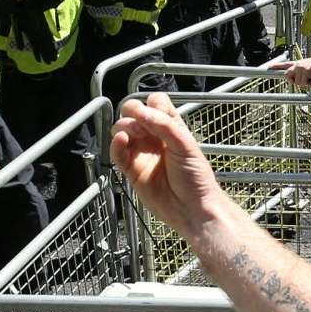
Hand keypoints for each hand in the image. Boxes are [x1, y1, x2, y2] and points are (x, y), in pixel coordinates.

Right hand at [110, 94, 226, 240]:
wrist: (191, 208)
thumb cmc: (195, 177)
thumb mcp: (186, 145)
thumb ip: (164, 125)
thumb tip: (141, 112)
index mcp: (171, 127)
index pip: (155, 103)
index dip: (151, 105)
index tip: (153, 115)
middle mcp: (155, 137)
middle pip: (134, 113)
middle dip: (132, 113)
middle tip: (141, 127)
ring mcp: (142, 152)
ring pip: (122, 130)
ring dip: (123, 127)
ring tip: (133, 136)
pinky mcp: (132, 169)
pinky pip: (117, 152)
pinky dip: (115, 145)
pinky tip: (121, 141)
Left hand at [277, 55, 310, 90]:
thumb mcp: (307, 67)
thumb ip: (301, 72)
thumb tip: (297, 81)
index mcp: (297, 63)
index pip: (285, 64)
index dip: (276, 66)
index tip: (269, 67)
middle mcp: (297, 65)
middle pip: (286, 75)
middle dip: (292, 81)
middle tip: (302, 80)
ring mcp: (300, 68)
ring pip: (297, 82)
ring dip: (305, 83)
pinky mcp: (305, 71)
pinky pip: (304, 83)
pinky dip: (309, 83)